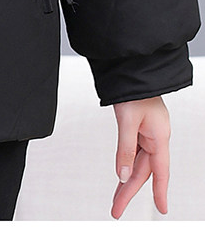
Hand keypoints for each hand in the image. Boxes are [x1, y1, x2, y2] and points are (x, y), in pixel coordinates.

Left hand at [110, 96, 170, 218]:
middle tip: (117, 209)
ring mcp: (148, 133)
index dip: (160, 192)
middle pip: (144, 171)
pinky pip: (134, 152)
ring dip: (126, 180)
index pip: (160, 171)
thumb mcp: (127, 120)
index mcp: (160, 136)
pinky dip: (126, 164)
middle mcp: (156, 137)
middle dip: (129, 191)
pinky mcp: (139, 128)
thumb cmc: (134, 89)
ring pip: (137, 163)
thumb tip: (121, 174)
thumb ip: (124, 149)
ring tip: (116, 199)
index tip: (162, 209)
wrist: (131, 69)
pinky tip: (120, 176)